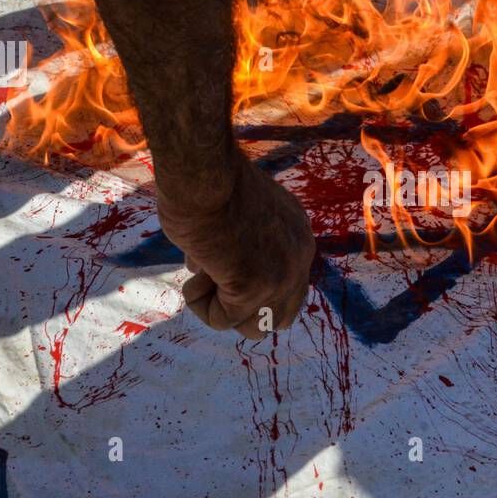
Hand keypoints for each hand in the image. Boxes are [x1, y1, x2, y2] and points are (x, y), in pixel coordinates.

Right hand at [156, 157, 315, 338]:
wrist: (202, 169)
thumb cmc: (208, 180)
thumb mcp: (235, 213)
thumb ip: (236, 245)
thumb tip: (206, 272)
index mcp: (298, 236)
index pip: (289, 288)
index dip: (249, 284)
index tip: (222, 257)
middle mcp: (300, 258)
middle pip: (280, 318)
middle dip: (242, 307)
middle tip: (213, 273)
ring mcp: (281, 275)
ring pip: (254, 328)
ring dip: (220, 307)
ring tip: (202, 268)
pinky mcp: (254, 287)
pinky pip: (222, 320)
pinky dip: (199, 300)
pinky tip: (196, 263)